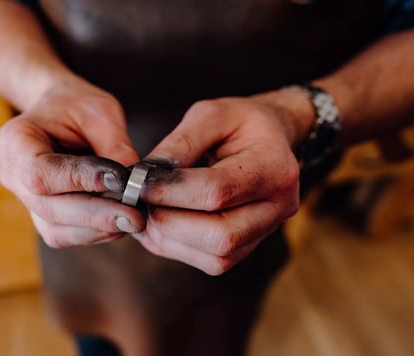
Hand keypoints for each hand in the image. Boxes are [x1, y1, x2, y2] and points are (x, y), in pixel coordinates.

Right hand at [0, 76, 144, 247]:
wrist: (59, 112)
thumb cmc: (76, 106)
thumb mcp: (100, 111)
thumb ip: (115, 145)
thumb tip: (133, 182)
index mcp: (14, 141)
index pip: (41, 172)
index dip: (79, 180)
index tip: (121, 180)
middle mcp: (12, 175)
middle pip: (48, 208)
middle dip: (96, 215)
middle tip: (135, 216)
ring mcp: (24, 200)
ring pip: (56, 229)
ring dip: (98, 229)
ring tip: (133, 218)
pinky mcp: (43, 216)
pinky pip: (65, 235)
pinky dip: (95, 232)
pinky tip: (120, 221)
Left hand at [134, 91, 313, 274]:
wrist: (271, 140)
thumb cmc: (240, 123)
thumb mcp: (211, 115)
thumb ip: (180, 143)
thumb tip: (145, 174)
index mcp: (274, 167)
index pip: (217, 190)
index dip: (171, 191)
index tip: (136, 183)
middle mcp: (278, 206)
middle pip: (221, 235)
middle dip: (169, 222)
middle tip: (138, 202)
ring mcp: (266, 232)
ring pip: (216, 257)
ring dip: (169, 239)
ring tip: (145, 212)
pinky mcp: (248, 246)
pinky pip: (212, 262)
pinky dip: (176, 247)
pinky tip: (157, 225)